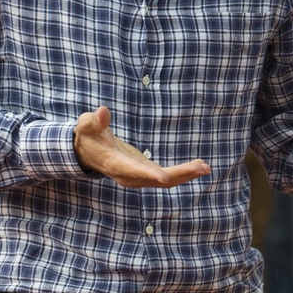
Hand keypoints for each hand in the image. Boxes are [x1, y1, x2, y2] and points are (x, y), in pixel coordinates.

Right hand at [73, 106, 210, 188]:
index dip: (148, 173)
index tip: (165, 177)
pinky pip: (167, 177)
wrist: (88, 152)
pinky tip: (199, 166)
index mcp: (114, 163)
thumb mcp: (87, 125)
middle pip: (156, 179)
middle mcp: (128, 175)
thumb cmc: (87, 135)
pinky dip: (183, 173)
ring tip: (206, 167)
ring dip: (186, 175)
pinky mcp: (145, 173)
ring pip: (165, 180)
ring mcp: (138, 176)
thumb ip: (95, 120)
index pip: (132, 170)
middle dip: (180, 174)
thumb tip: (103, 111)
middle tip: (202, 167)